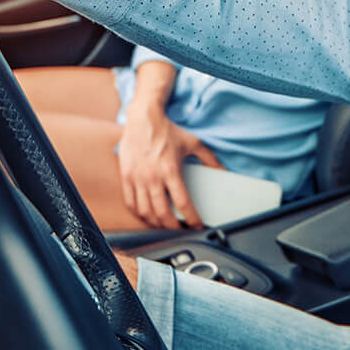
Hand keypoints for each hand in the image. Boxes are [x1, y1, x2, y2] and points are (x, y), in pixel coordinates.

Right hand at [117, 102, 221, 228]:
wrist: (142, 119)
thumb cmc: (167, 131)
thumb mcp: (193, 142)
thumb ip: (209, 158)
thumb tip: (223, 170)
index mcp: (170, 170)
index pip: (182, 202)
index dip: (191, 218)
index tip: (197, 226)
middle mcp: (152, 177)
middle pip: (162, 213)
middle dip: (173, 227)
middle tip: (180, 230)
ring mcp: (137, 178)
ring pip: (145, 212)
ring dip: (156, 223)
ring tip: (164, 225)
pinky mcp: (126, 177)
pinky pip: (130, 203)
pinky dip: (139, 214)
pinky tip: (146, 215)